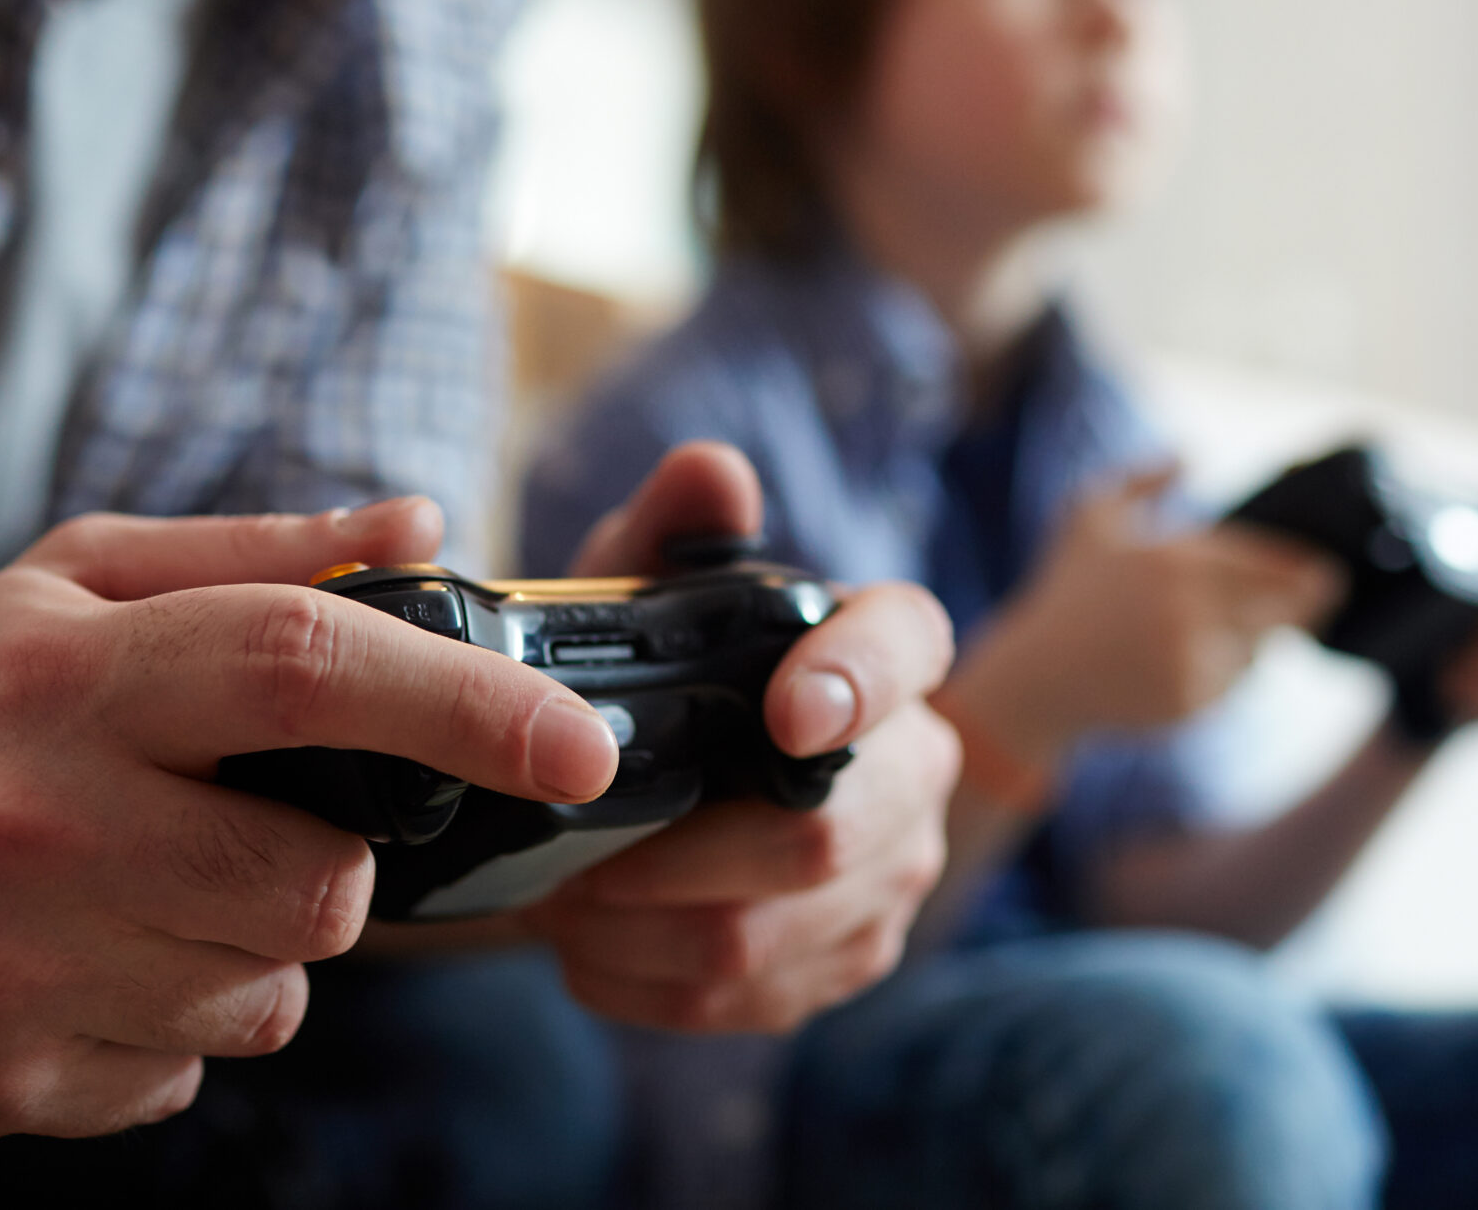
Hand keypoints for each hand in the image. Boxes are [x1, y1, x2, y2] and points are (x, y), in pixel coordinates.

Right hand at [0, 500, 619, 1146]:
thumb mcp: (74, 586)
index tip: (577, 745)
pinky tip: (82, 960)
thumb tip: (426, 532)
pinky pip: (186, 1074)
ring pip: (271, 997)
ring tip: (142, 890)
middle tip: (242, 828)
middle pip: (320, 883)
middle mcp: (32, 822)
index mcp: (67, 676)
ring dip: (245, 949)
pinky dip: (166, 1021)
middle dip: (328, 865)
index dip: (465, 706)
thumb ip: (261, 556)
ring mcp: (9, 972)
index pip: (306, 668)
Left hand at [523, 443, 959, 1031]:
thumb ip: (671, 527)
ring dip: (640, 928)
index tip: (783, 714)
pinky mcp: (851, 957)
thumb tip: (709, 474)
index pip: (907, 649)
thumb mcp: (644, 584)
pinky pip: (749, 1002)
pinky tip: (588, 948)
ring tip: (559, 898)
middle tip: (574, 848)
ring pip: (771, 933)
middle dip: (679, 855)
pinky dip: (645, 983)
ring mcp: (895, 874)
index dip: (857, 683)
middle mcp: (918, 765)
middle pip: (828, 836)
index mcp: (890, 649)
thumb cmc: (659, 665)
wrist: (659, 781)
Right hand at [950, 467, 1341, 770]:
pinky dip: (1230, 673)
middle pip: (1283, 607)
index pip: (1267, 562)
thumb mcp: (1090, 516)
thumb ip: (1142, 479)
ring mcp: (1192, 658)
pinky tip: (1197, 661)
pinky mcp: (1191, 701)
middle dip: (1310, 601)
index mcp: (1174, 558)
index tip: (1325, 569)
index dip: (1303, 566)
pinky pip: (1235, 684)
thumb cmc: (1068, 590)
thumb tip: (1190, 452)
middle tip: (1323, 595)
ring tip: (1230, 628)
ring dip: (1260, 638)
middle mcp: (1188, 609)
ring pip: (1261, 648)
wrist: (1039, 674)